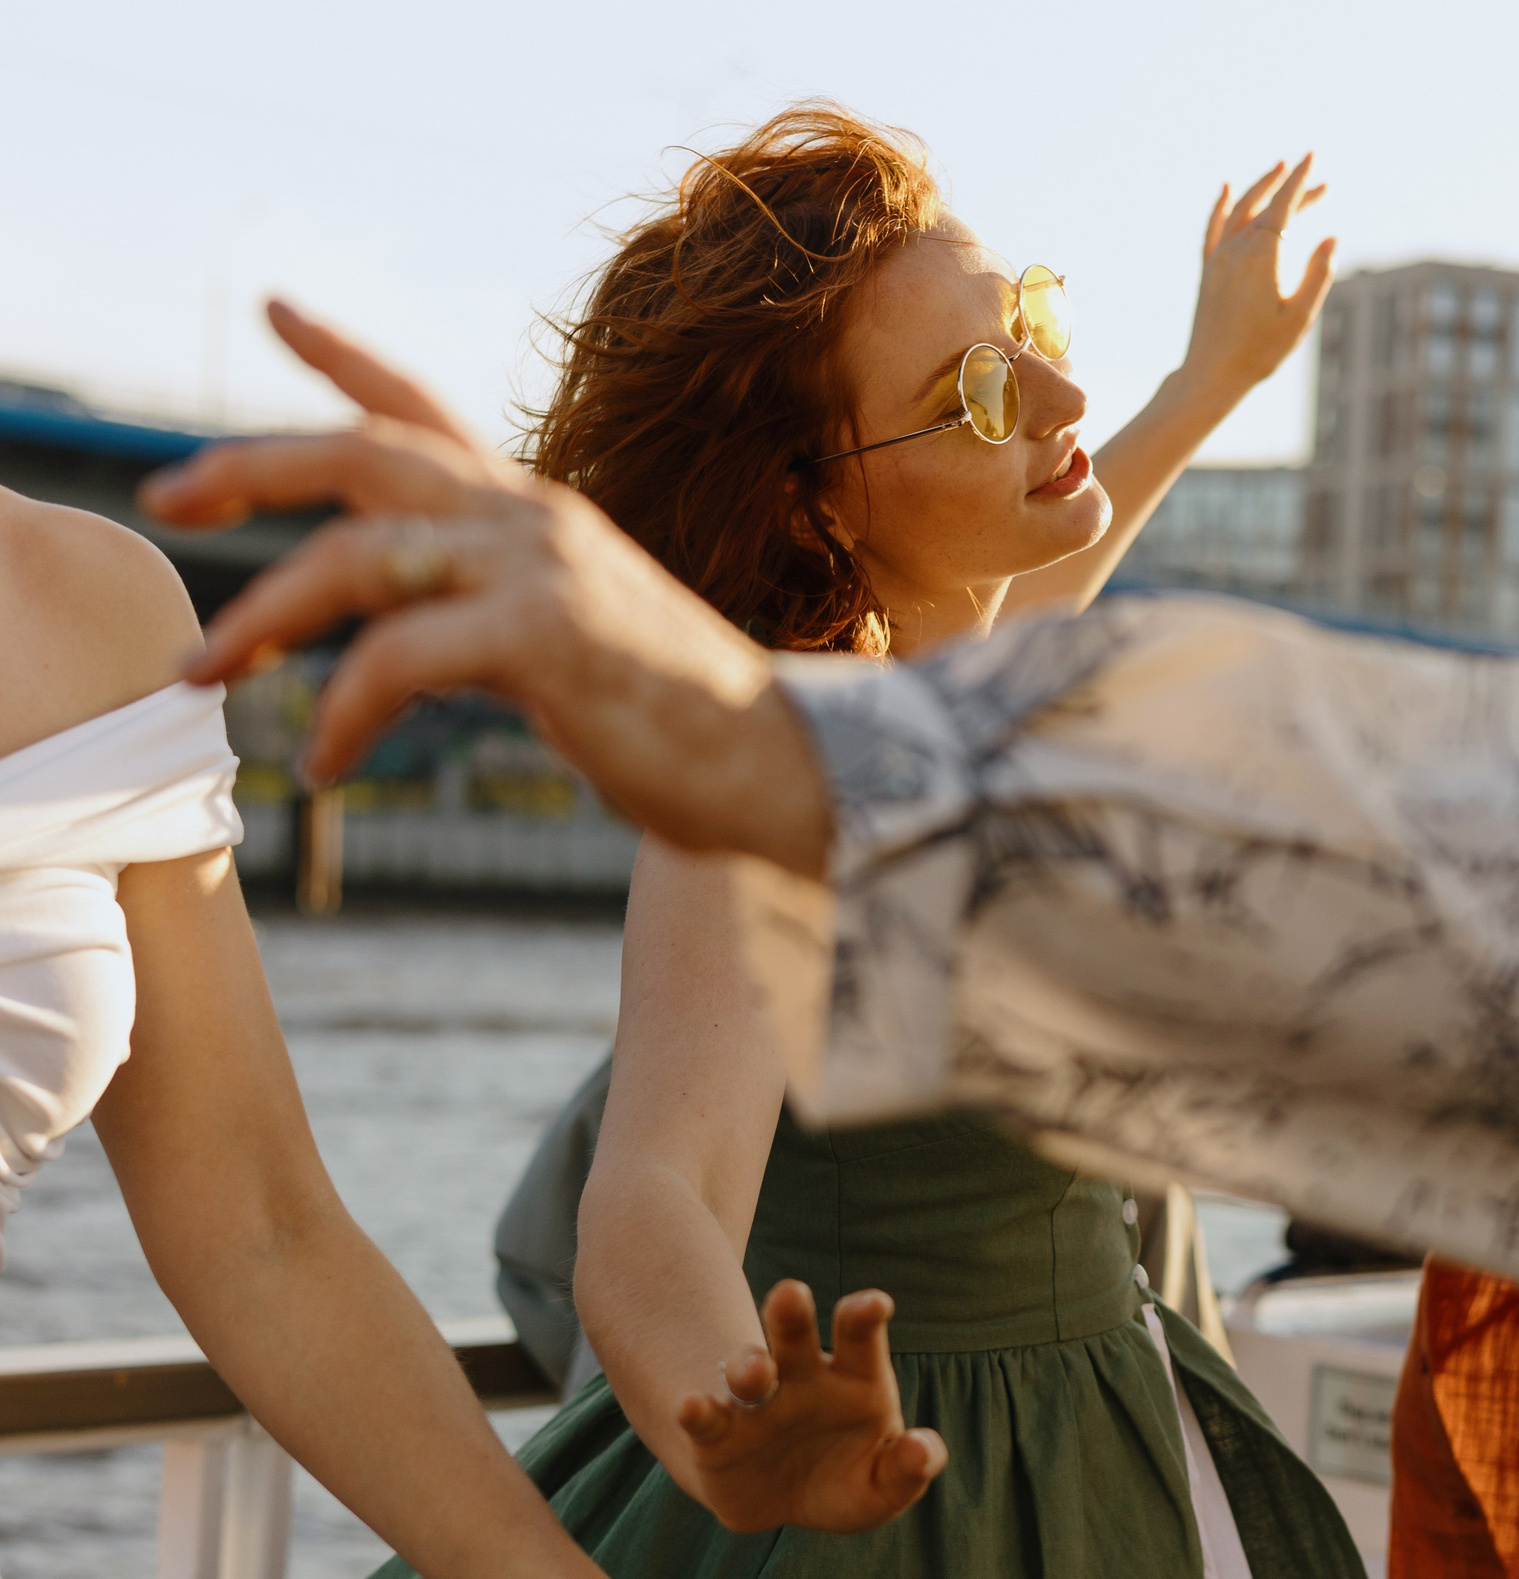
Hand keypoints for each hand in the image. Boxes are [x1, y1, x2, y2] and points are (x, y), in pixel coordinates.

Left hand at [139, 302, 833, 877]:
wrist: (785, 766)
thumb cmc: (684, 721)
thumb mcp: (573, 638)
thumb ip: (490, 608)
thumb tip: (404, 635)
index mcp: (540, 514)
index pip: (428, 408)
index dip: (344, 354)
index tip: (272, 306)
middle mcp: (535, 518)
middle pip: (363, 453)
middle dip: (249, 465)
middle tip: (166, 494)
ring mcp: (542, 565)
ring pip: (356, 557)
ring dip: (261, 613)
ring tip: (208, 671)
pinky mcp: (545, 630)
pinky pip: (397, 658)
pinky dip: (342, 712)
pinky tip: (326, 763)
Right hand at [675, 1281, 947, 1533]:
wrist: (782, 1501)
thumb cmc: (845, 1480)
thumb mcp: (883, 1484)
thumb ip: (908, 1467)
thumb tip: (923, 1450)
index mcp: (853, 1376)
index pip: (860, 1337)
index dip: (864, 1316)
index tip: (874, 1304)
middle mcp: (801, 1376)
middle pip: (795, 1334)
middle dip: (791, 1313)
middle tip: (792, 1293)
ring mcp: (756, 1402)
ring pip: (748, 1369)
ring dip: (748, 1365)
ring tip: (755, 1374)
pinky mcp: (717, 1436)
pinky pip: (705, 1418)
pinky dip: (696, 1411)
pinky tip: (689, 1405)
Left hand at [1173, 154, 1336, 404]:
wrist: (1212, 374)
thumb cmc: (1260, 351)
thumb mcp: (1300, 317)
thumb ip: (1318, 274)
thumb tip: (1330, 237)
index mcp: (1262, 256)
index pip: (1283, 205)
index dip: (1299, 181)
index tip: (1312, 158)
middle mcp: (1237, 249)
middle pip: (1267, 206)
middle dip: (1291, 186)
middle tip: (1316, 176)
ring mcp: (1219, 258)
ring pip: (1239, 209)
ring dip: (1260, 186)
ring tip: (1278, 168)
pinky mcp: (1208, 270)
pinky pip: (1213, 227)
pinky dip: (1220, 205)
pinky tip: (1225, 188)